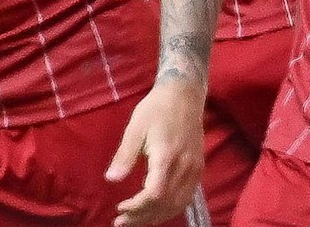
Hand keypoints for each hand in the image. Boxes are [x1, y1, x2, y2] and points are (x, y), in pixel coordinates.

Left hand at [106, 79, 205, 225]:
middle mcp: (184, 168)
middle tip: (121, 223)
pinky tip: (155, 211)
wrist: (184, 96)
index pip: (155, 194)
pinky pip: (185, 198)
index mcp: (166, 157)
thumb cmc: (156, 109)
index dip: (138, 207)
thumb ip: (125, 155)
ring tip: (134, 221)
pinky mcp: (198, 170)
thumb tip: (111, 179)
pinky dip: (169, 209)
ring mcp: (194, 170)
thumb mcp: (135, 127)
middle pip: (166, 204)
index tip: (120, 209)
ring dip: (156, 216)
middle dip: (142, 217)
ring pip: (177, 205)